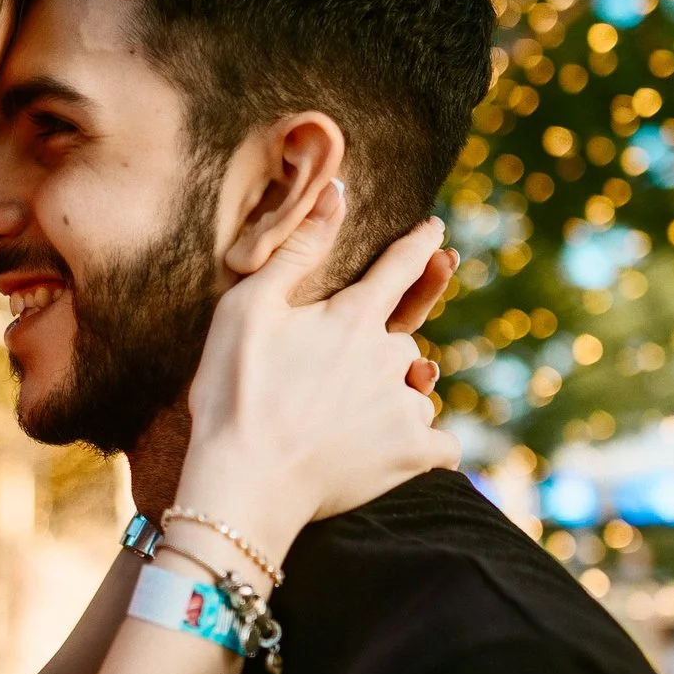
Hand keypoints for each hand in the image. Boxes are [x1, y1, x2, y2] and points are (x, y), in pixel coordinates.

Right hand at [176, 191, 461, 551]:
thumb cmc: (234, 393)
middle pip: (404, 342)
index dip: (420, 244)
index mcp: (353, 317)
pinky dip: (423, 445)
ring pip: (416, 393)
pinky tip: (393, 453)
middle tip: (337, 378)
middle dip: (382, 351)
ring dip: (396, 399)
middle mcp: (390, 357)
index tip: (436, 232)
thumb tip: (337, 190)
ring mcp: (405, 408)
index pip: (400, 267)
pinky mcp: (413, 455)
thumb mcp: (247, 309)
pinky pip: (440, 443)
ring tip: (349, 422)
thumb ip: (297, 251)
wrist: (244, 483)